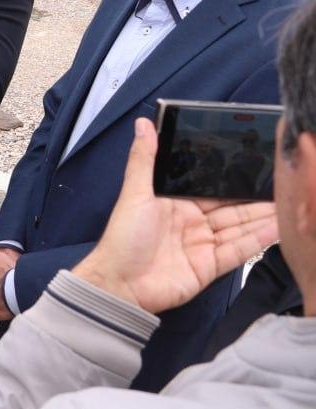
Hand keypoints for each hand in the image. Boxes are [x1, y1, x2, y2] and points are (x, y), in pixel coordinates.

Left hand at [73, 118, 277, 314]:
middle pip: (231, 208)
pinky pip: (239, 250)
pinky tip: (277, 227)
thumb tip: (143, 123)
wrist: (120, 285)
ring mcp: (202, 245)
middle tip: (282, 185)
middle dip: (255, 198)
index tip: (256, 166)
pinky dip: (258, 239)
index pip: (211, 188)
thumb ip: (144, 159)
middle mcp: (192, 223)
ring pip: (239, 227)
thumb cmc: (123, 238)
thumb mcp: (135, 193)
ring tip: (288, 204)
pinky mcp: (210, 267)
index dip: (232, 179)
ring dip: (263, 217)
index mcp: (175, 204)